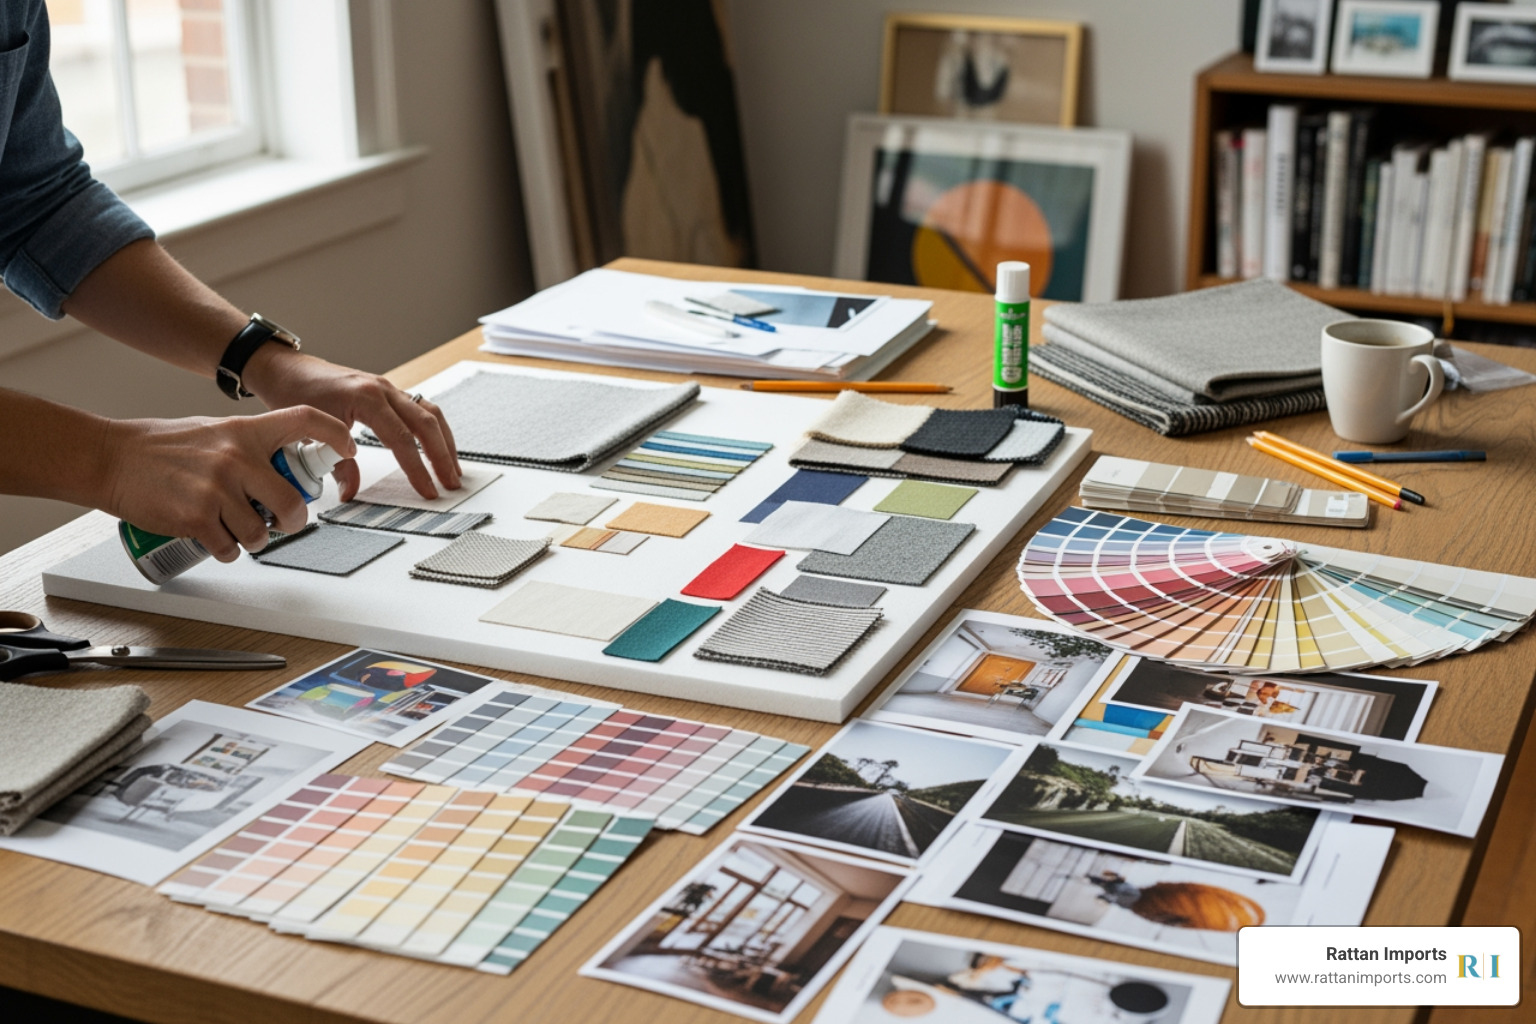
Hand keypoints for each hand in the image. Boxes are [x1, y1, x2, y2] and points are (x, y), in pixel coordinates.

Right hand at [99, 408, 356, 561]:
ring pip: (261, 533)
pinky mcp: (196, 517)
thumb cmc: (159, 445)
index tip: (348, 448)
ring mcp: (217, 489)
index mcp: (244, 431)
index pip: (304, 420)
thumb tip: (281, 464)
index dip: (335, 433)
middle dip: (293, 521)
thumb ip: (248, 444)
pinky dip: (226, 551)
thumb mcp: (213, 430)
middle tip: (283, 523)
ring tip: (236, 529)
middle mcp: (236, 458)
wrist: (110, 458)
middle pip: (292, 502)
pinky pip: (229, 548)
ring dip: (254, 540)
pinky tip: (214, 539)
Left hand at [241, 347, 460, 501]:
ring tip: (452, 469)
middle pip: (426, 424)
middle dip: (442, 456)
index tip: (428, 490)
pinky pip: (422, 408)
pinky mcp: (388, 392)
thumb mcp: (312, 433)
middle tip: (451, 484)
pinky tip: (438, 446)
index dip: (418, 468)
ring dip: (445, 442)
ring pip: (430, 413)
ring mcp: (389, 388)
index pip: (402, 439)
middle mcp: (383, 389)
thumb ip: (338, 465)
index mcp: (366, 398)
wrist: (287, 369)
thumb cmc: (295, 393)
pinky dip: (434, 429)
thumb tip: (351, 492)